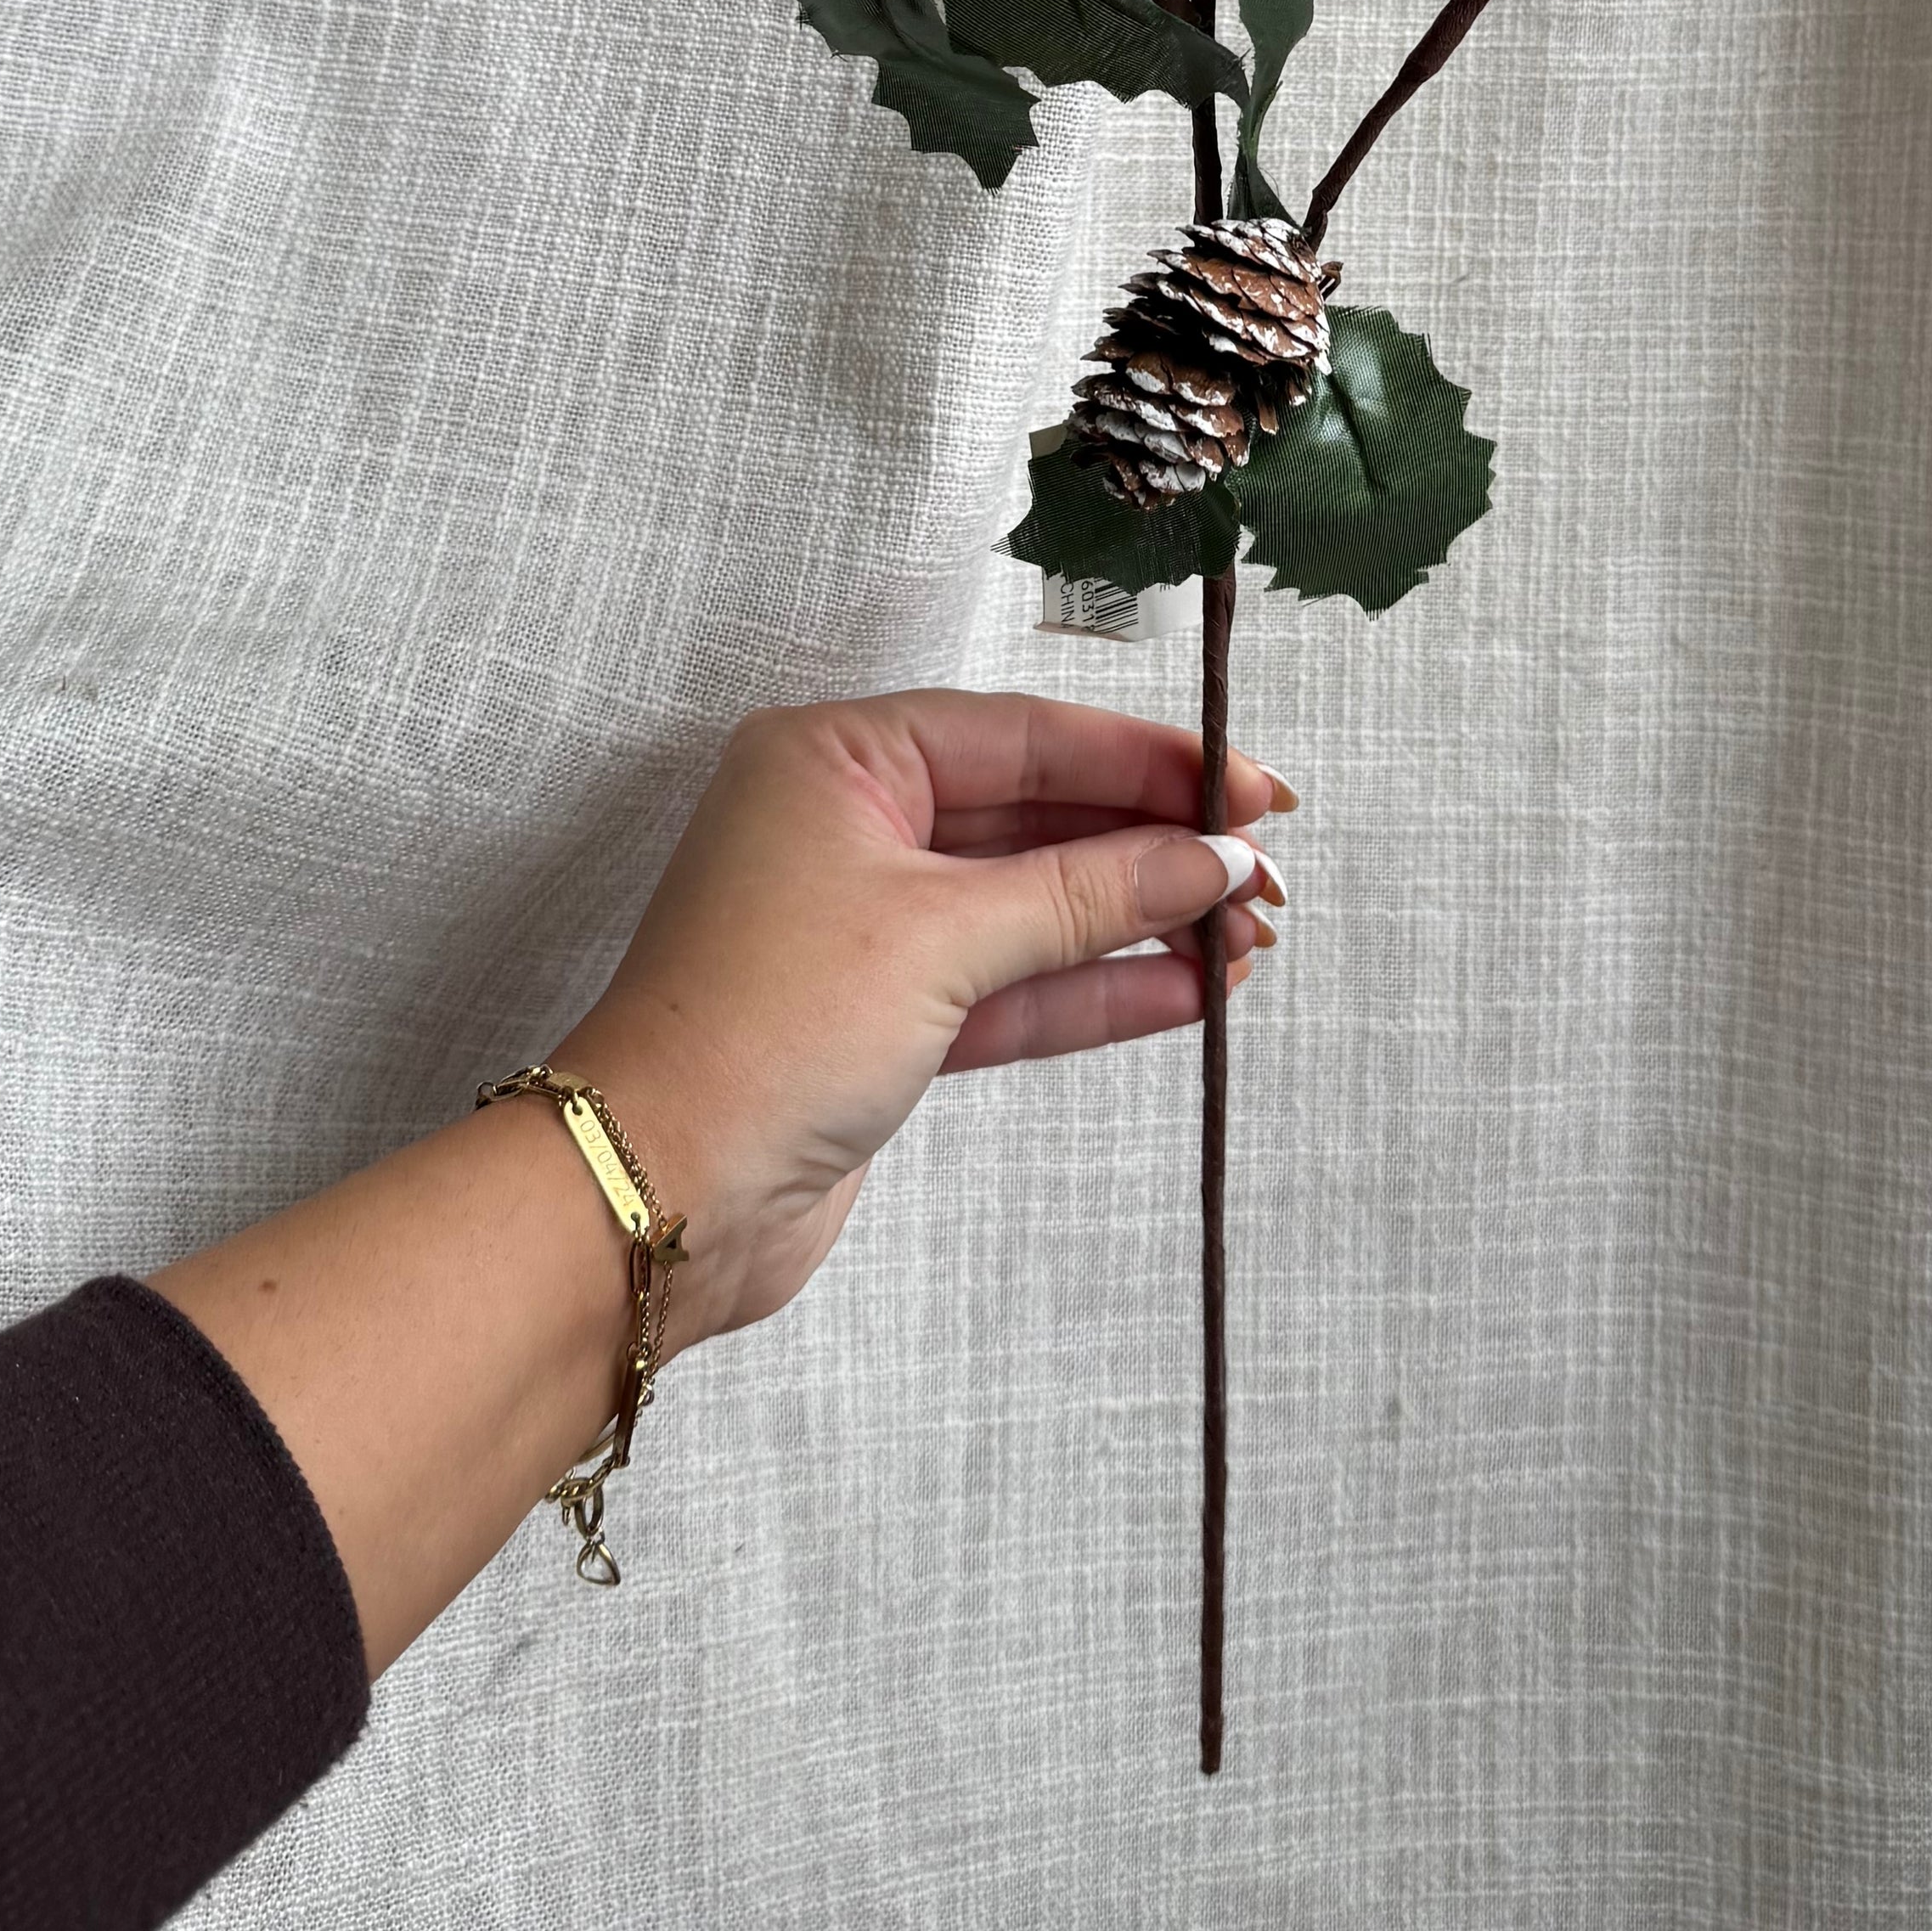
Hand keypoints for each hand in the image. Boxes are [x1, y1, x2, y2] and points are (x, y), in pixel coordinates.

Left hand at [149, 687, 1287, 1670]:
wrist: (661, 1194)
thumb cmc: (768, 1028)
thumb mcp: (943, 935)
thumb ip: (1090, 891)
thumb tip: (1214, 860)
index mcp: (837, 757)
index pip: (1026, 736)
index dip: (1148, 761)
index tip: (1258, 791)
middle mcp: (849, 825)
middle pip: (1036, 817)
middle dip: (1156, 848)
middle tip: (1271, 876)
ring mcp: (868, 927)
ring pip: (1035, 907)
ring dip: (1143, 922)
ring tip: (1257, 939)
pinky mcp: (887, 1021)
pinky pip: (1015, 985)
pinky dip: (1099, 988)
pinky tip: (1193, 989)